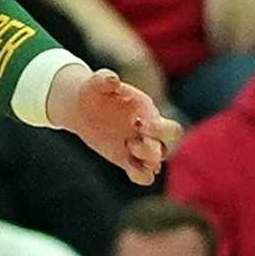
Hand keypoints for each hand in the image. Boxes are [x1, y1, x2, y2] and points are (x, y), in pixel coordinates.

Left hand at [48, 62, 180, 185]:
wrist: (83, 106)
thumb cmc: (95, 90)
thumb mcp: (97, 82)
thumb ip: (105, 78)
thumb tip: (113, 80)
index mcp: (149, 113)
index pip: (171, 130)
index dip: (160, 130)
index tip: (138, 123)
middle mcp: (149, 133)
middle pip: (167, 148)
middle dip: (152, 149)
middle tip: (131, 142)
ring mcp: (138, 147)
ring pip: (156, 164)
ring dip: (146, 162)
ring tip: (126, 148)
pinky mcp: (126, 159)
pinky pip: (143, 175)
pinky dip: (140, 176)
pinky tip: (128, 169)